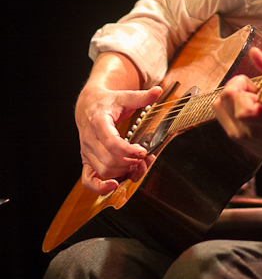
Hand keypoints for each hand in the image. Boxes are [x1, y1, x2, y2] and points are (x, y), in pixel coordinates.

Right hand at [76, 53, 162, 194]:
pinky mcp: (86, 160)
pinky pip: (87, 180)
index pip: (111, 142)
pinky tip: (114, 185)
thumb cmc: (108, 102)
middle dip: (129, 162)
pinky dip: (99, 187)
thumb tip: (158, 90)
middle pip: (109, 160)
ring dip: (122, 172)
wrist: (88, 105)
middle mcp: (89, 139)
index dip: (128, 151)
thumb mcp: (124, 96)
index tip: (143, 151)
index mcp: (98, 122)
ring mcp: (86, 151)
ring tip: (136, 165)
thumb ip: (141, 96)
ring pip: (103, 170)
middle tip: (143, 158)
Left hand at [213, 48, 261, 173]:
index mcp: (260, 118)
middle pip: (224, 96)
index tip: (259, 86)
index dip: (245, 84)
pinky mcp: (234, 138)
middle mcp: (245, 130)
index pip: (234, 93)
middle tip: (256, 92)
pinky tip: (249, 107)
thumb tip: (254, 52)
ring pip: (219, 104)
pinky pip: (222, 113)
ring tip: (252, 100)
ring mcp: (238, 136)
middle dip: (239, 88)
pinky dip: (231, 105)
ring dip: (233, 96)